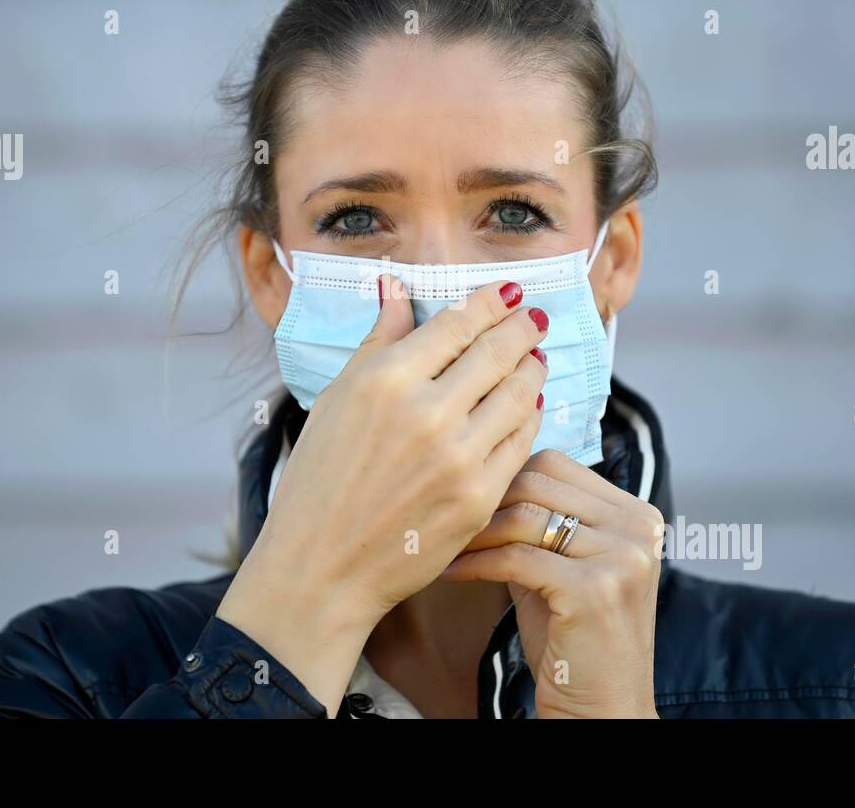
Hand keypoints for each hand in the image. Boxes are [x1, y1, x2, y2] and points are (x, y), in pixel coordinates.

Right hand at [218, 273, 549, 715]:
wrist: (323, 567)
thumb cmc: (319, 481)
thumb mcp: (336, 399)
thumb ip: (376, 340)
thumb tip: (395, 286)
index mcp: (385, 380)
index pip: (457, 323)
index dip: (490, 302)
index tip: (508, 293)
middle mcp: (427, 412)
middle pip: (497, 351)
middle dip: (522, 327)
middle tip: (534, 318)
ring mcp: (458, 456)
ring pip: (519, 393)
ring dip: (532, 369)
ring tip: (534, 358)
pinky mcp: (480, 496)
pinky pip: (521, 441)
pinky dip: (529, 416)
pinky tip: (528, 406)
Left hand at [436, 448, 663, 717]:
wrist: (604, 708)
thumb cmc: (576, 643)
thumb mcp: (565, 569)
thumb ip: (540, 524)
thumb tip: (485, 480)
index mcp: (637, 515)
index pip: (555, 464)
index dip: (505, 478)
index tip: (469, 500)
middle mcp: (639, 528)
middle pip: (538, 481)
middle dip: (486, 500)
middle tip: (449, 520)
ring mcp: (623, 556)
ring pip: (524, 517)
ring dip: (475, 531)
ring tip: (446, 545)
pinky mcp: (595, 589)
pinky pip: (516, 558)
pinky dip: (475, 563)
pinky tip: (452, 572)